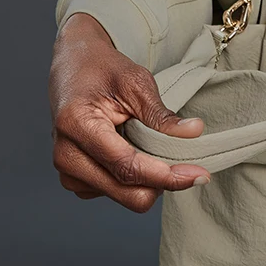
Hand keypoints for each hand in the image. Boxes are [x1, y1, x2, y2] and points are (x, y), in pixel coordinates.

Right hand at [49, 13, 210, 212]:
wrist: (75, 68)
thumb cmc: (104, 71)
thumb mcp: (137, 83)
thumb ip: (162, 115)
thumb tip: (194, 132)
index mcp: (78, 125)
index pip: (128, 166)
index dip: (167, 176)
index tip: (199, 175)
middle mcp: (65, 155)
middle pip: (128, 194)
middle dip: (162, 182)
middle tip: (186, 163)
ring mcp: (67, 171)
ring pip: (125, 197)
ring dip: (148, 179)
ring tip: (146, 144)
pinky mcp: (74, 180)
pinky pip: (116, 192)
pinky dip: (134, 179)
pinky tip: (132, 151)